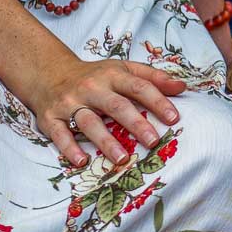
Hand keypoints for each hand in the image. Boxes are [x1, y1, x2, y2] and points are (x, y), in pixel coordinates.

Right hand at [20, 54, 186, 164]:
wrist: (49, 74)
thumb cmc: (96, 76)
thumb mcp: (123, 69)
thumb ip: (153, 77)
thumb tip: (182, 87)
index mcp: (112, 75)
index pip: (139, 87)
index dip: (157, 101)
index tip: (174, 118)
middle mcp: (91, 88)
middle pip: (116, 106)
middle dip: (135, 123)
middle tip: (153, 141)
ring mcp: (70, 103)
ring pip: (89, 122)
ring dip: (105, 141)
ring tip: (122, 158)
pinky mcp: (51, 118)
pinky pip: (59, 134)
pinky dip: (69, 148)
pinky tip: (82, 161)